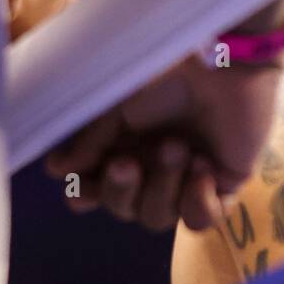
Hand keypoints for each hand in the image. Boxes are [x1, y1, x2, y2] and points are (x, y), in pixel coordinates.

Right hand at [45, 54, 283, 230]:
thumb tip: (58, 169)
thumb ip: (91, 139)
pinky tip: (202, 169)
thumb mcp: (118, 104)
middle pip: (125, 210)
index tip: (81, 188)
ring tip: (179, 148)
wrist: (225, 63)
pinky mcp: (224, 184)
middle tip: (129, 162)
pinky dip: (197, 202)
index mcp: (124, 149)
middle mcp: (153, 170)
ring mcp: (188, 180)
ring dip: (163, 187)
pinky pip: (202, 220)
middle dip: (122, 190)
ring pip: (159, 218)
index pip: (96, 192)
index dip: (86, 196)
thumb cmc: (170, 74)